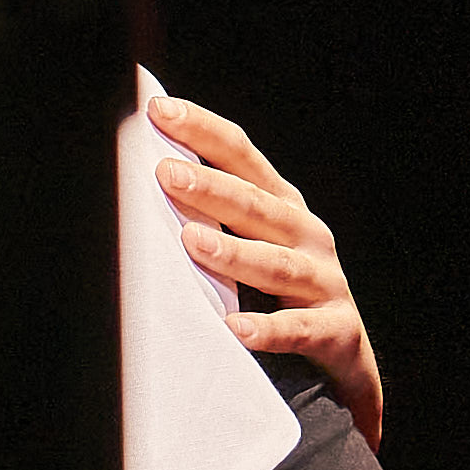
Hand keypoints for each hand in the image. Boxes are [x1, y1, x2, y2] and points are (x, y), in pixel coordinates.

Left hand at [156, 93, 380, 447]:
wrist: (339, 360)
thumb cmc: (271, 296)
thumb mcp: (241, 249)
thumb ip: (201, 217)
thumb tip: (130, 184)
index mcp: (281, 208)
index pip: (242, 158)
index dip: (203, 131)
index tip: (157, 109)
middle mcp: (307, 236)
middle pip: (257, 206)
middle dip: (212, 188)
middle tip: (166, 173)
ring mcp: (326, 282)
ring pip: (277, 264)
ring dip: (235, 253)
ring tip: (193, 242)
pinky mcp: (337, 330)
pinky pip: (300, 329)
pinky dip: (267, 328)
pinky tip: (233, 328)